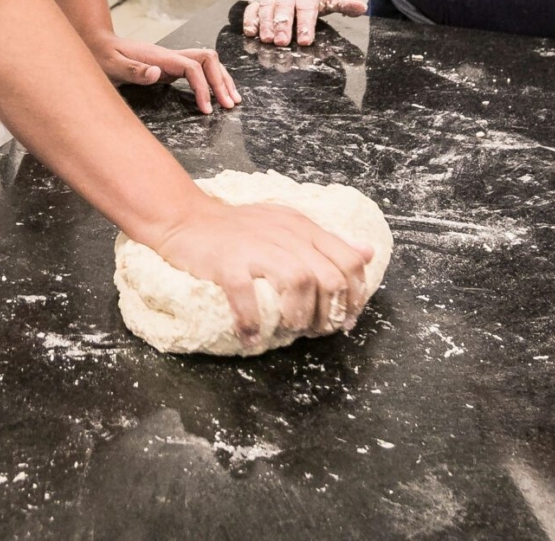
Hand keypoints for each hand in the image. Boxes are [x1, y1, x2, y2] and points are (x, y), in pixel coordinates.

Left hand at [88, 32, 239, 113]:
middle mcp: (169, 56)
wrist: (96, 44)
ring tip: (231, 100)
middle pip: (207, 60)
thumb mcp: (112, 66)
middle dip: (221, 81)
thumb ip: (134, 70)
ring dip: (221, 79)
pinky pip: (197, 71)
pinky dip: (210, 81)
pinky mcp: (168, 67)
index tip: (206, 109)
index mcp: (160, 57)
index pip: (192, 67)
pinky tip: (214, 94)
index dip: (203, 87)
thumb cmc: (102, 56)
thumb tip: (158, 73)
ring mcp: (170, 61)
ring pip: (206, 62)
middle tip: (229, 105)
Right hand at [152, 197, 372, 348]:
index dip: (354, 295)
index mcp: (303, 228)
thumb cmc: (238, 229)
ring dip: (298, 316)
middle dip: (328, 312)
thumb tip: (368, 252)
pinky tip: (251, 336)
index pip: (348, 260)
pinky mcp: (227, 262)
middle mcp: (285, 235)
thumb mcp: (288, 226)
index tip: (345, 318)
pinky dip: (251, 321)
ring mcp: (255, 247)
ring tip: (288, 329)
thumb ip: (326, 242)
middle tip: (316, 330)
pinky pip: (246, 295)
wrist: (186, 219)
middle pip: (327, 276)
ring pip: (298, 282)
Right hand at [243, 0, 365, 47]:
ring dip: (265, 23)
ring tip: (265, 39)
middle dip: (281, 25)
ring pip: (266, 8)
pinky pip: (252, 8)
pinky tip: (250, 32)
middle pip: (284, 8)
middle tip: (281, 42)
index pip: (306, 9)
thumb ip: (344, 4)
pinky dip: (249, 19)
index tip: (305, 40)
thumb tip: (362, 8)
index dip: (305, 25)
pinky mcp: (258, 0)